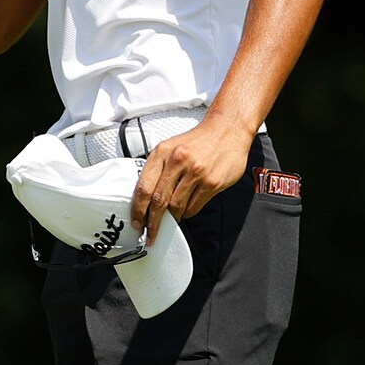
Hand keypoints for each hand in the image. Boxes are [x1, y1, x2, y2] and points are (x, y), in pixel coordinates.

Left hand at [129, 119, 254, 242]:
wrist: (227, 130)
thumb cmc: (197, 141)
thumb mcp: (170, 147)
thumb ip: (157, 169)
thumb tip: (144, 196)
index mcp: (162, 152)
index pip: (143, 187)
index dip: (138, 209)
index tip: (137, 221)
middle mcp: (178, 161)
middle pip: (158, 200)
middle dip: (153, 222)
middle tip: (151, 233)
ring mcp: (196, 173)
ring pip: (176, 206)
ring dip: (172, 218)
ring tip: (170, 220)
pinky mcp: (212, 183)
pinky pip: (194, 206)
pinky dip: (187, 213)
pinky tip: (186, 211)